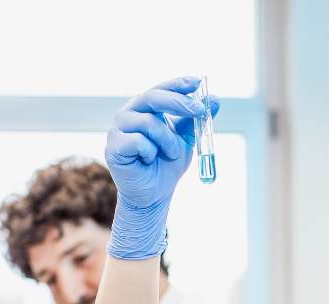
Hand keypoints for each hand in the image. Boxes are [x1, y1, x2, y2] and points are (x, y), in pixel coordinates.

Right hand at [105, 75, 219, 258]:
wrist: (154, 195)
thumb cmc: (166, 165)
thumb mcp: (185, 140)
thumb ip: (195, 120)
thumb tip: (215, 99)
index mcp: (145, 108)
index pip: (161, 88)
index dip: (179, 84)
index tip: (198, 82)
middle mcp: (128, 114)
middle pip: (153, 97)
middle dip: (179, 103)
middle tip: (199, 112)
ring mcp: (118, 130)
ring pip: (148, 123)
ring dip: (167, 140)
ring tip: (170, 154)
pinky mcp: (113, 147)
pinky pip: (138, 142)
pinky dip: (150, 153)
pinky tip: (148, 161)